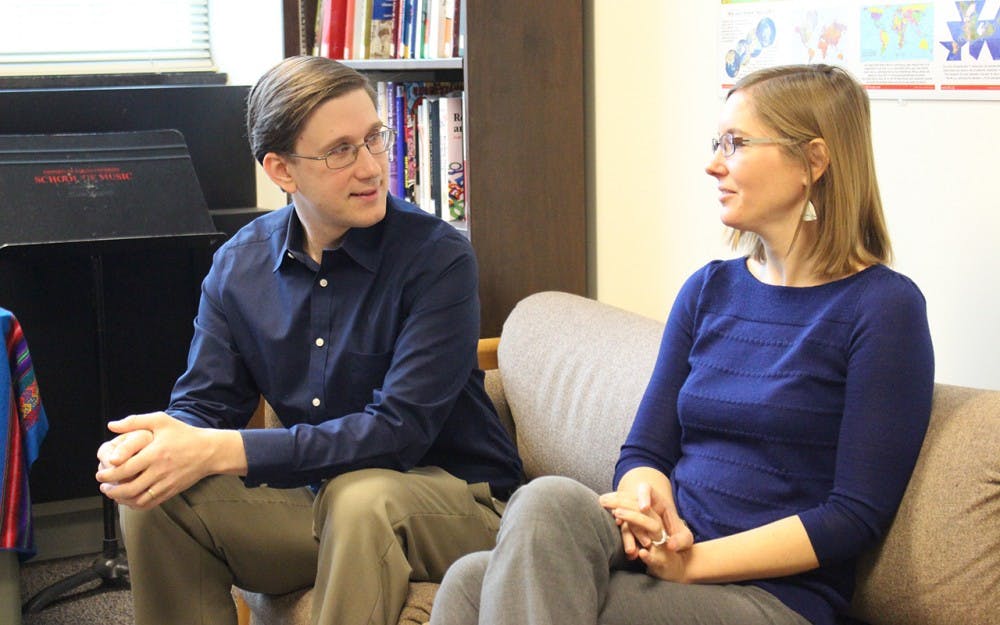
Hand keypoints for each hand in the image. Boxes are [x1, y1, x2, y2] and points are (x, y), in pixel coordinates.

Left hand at [95, 412, 229, 509]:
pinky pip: (149, 503)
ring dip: (120, 499)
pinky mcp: (171, 491)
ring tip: (112, 493)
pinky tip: (128, 499)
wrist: (209, 451)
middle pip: (129, 487)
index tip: (100, 473)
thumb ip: (135, 421)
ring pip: (138, 499)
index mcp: (155, 453)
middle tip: (103, 484)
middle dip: (110, 488)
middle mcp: (160, 470)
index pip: (125, 468)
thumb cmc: (184, 434)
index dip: (108, 474)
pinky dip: (135, 504)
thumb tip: (112, 426)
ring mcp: (166, 483)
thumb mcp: (161, 421)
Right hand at [599, 481, 693, 560]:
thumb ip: (681, 541)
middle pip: (629, 496)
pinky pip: (617, 513)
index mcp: (658, 502)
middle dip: (622, 502)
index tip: (643, 507)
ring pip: (620, 504)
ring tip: (604, 506)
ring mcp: (632, 509)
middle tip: (617, 513)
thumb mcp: (684, 538)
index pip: (648, 490)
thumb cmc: (677, 536)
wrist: (669, 537)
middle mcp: (642, 502)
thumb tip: (670, 545)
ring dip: (612, 505)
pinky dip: (611, 513)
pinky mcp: (626, 519)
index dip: (644, 496)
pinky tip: (606, 515)